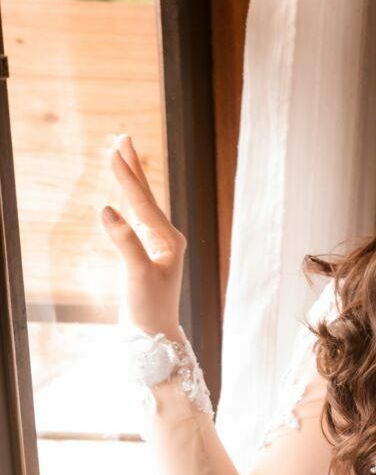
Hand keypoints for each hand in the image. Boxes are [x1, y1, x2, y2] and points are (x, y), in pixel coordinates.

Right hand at [99, 133, 185, 338]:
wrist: (155, 336)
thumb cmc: (149, 309)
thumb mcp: (137, 275)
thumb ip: (125, 242)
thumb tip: (107, 210)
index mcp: (170, 240)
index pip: (144, 202)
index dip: (127, 178)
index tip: (114, 152)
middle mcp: (168, 239)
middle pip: (148, 196)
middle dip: (134, 167)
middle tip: (123, 137)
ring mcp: (159, 245)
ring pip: (143, 204)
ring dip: (132, 180)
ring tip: (123, 155)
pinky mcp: (149, 253)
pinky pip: (138, 218)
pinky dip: (130, 201)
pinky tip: (125, 195)